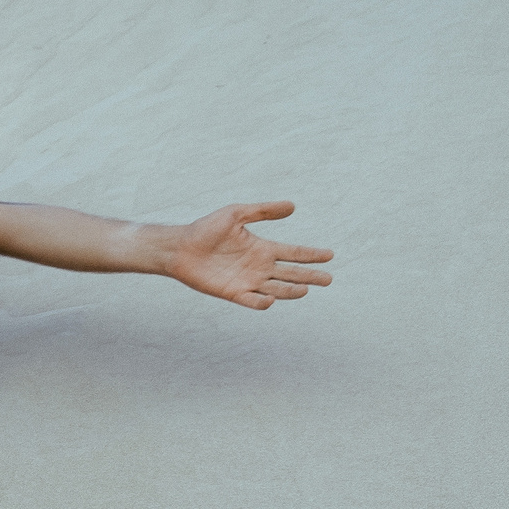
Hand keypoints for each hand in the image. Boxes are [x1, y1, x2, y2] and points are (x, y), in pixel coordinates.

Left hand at [164, 201, 334, 308]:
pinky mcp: (233, 292)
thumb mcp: (236, 214)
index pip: (293, 253)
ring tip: (305, 289)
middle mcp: (258, 266)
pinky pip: (252, 301)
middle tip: (328, 279)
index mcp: (262, 248)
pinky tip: (271, 298)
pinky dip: (263, 302)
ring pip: (277, 289)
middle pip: (291, 274)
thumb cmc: (205, 229)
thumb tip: (292, 206)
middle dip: (310, 276)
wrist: (179, 247)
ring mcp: (247, 281)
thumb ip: (263, 211)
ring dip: (291, 291)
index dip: (311, 255)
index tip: (330, 255)